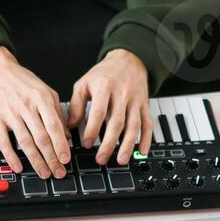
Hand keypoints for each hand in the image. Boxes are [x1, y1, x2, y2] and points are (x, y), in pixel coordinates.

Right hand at [0, 46, 70, 178]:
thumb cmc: (22, 81)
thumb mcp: (45, 90)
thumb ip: (57, 112)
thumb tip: (66, 133)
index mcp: (41, 98)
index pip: (54, 126)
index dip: (61, 144)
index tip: (66, 158)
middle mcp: (26, 106)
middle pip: (41, 137)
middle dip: (51, 158)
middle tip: (58, 172)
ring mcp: (10, 113)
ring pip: (25, 141)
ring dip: (35, 160)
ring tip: (44, 172)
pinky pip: (3, 141)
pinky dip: (11, 156)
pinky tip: (18, 167)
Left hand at [67, 49, 151, 165]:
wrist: (128, 60)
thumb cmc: (104, 74)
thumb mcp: (84, 83)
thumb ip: (76, 104)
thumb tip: (71, 126)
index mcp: (104, 87)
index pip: (99, 112)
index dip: (92, 130)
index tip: (86, 143)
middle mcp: (122, 94)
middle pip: (117, 122)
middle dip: (109, 143)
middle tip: (100, 159)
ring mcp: (135, 100)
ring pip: (134, 125)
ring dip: (128, 145)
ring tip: (120, 160)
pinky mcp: (144, 105)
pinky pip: (148, 124)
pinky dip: (146, 139)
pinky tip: (142, 151)